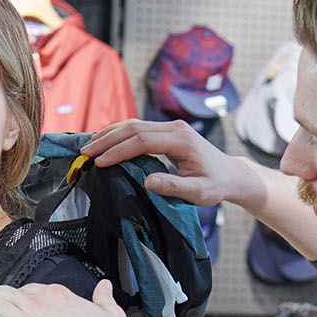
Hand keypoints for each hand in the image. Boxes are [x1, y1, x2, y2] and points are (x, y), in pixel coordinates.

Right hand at [84, 119, 264, 208]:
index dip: (119, 150)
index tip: (100, 162)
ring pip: (134, 124)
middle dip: (107, 139)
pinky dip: (120, 133)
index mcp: (182, 140)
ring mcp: (172, 127)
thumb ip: (175, 187)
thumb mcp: (199, 192)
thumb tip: (148, 181)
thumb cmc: (216, 185)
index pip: (142, 140)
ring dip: (110, 134)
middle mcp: (175, 128)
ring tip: (89, 146)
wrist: (230, 174)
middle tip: (85, 153)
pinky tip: (105, 141)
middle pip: (134, 128)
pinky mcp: (168, 131)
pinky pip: (139, 128)